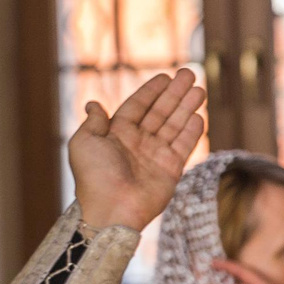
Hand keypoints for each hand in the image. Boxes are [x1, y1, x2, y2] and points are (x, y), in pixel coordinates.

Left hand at [66, 71, 207, 230]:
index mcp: (116, 134)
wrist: (111, 209)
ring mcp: (155, 156)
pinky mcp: (170, 170)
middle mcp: (137, 143)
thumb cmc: (93, 177)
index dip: (151, 91)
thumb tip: (93, 103)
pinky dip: (192, 132)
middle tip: (190, 74)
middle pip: (160, 112)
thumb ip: (94, 122)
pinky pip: (183, 146)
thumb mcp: (83, 143)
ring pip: (174, 125)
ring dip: (187, 107)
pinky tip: (199, 116)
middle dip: (175, 93)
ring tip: (199, 90)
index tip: (165, 76)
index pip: (137, 106)